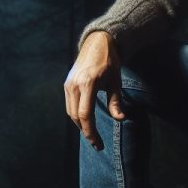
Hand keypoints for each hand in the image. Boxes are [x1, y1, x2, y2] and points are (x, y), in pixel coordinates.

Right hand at [63, 31, 125, 150]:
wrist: (97, 44)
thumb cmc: (109, 62)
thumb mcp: (115, 81)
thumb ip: (116, 101)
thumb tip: (120, 119)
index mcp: (87, 84)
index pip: (85, 115)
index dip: (91, 132)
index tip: (98, 143)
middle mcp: (74, 85)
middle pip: (76, 116)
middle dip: (86, 132)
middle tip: (97, 143)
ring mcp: (68, 84)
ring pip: (70, 112)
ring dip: (80, 125)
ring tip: (92, 134)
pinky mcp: (67, 84)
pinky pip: (69, 105)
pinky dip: (76, 115)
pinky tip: (86, 120)